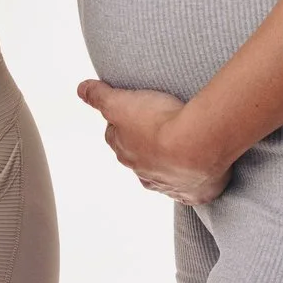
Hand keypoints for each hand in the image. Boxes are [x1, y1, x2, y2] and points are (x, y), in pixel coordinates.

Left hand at [77, 79, 234, 205]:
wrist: (196, 144)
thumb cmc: (159, 124)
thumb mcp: (121, 103)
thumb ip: (100, 96)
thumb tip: (82, 90)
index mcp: (126, 152)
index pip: (116, 138)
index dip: (121, 124)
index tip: (129, 115)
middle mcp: (144, 172)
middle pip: (139, 158)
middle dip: (144, 146)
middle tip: (158, 128)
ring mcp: (170, 184)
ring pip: (164, 176)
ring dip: (169, 165)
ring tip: (182, 148)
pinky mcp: (195, 192)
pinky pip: (191, 190)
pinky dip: (194, 183)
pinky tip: (200, 174)